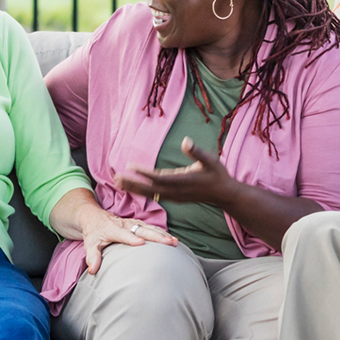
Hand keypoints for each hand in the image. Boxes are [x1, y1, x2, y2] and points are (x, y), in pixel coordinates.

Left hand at [78, 210, 175, 274]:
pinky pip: (152, 227)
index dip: (132, 238)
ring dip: (163, 234)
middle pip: (143, 229)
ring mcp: (133, 223)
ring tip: (174, 242)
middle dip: (157, 236)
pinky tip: (172, 239)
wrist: (94, 217)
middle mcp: (125, 225)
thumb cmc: (93, 232)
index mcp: (113, 229)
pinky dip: (162, 233)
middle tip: (169, 243)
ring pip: (151, 227)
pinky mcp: (138, 224)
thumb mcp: (89, 244)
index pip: (124, 234)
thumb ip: (92, 257)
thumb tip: (92, 271)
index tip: (142, 243)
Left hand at [114, 138, 240, 206]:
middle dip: (133, 183)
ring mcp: (174, 197)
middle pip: (150, 189)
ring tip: (117, 182)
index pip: (160, 178)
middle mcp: (176, 192)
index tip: (130, 166)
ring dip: (134, 188)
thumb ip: (197, 152)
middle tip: (116, 178)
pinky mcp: (174, 198)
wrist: (224, 194)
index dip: (144, 173)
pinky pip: (154, 196)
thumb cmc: (218, 175)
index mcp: (183, 181)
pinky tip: (132, 187)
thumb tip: (186, 141)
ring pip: (150, 194)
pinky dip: (142, 191)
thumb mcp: (211, 160)